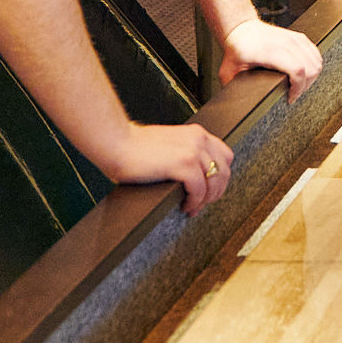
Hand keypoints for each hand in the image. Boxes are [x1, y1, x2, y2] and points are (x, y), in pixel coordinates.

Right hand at [102, 122, 233, 215]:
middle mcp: (199, 139)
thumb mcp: (169, 144)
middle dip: (215, 192)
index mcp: (196, 133)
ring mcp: (193, 151)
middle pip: (224, 171)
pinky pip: (199, 190)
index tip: (209, 190)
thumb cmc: (134, 146)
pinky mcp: (183, 164)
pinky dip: (194, 202)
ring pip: (214, 183)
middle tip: (200, 205)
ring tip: (192, 209)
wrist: (116, 142)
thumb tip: (192, 177)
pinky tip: (184, 206)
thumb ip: (183, 153)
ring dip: (205, 201)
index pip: (225, 156)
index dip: (219, 177)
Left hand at [218, 16, 321, 98]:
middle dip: (305, 86)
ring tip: (299, 85)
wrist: (241, 28)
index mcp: (270, 52)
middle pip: (311, 68)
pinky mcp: (298, 37)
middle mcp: (285, 43)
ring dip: (311, 77)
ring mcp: (293, 39)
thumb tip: (233, 104)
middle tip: (294, 94)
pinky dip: (314, 66)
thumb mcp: (229, 71)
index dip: (298, 88)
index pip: (298, 70)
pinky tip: (305, 73)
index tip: (290, 98)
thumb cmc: (237, 49)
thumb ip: (233, 88)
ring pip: (316, 61)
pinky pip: (315, 54)